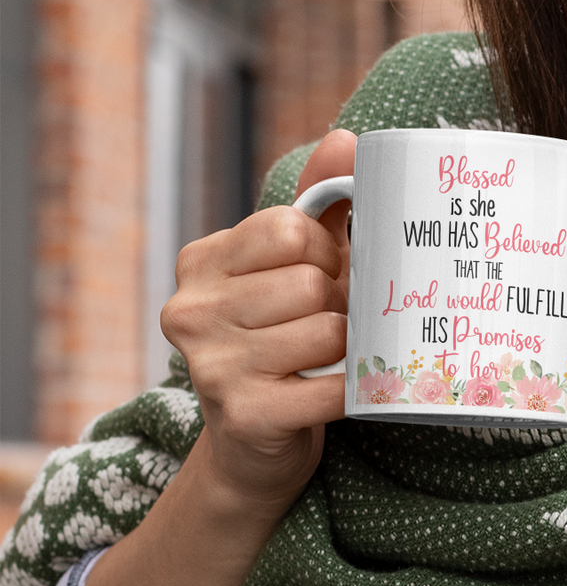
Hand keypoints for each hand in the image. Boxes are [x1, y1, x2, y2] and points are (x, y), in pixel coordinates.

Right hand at [159, 129, 356, 522]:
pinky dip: (355, 389)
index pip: (292, 229)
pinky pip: (333, 387)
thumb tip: (347, 139)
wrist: (255, 446)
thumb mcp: (295, 266)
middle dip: (339, 303)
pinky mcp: (244, 416)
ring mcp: (212, 366)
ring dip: (348, 347)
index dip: (325, 251)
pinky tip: (341, 389)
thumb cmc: (283, 338)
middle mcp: (192, 310)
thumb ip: (318, 203)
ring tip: (329, 358)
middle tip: (328, 324)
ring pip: (328, 331)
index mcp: (201, 263)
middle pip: (312, 282)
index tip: (321, 275)